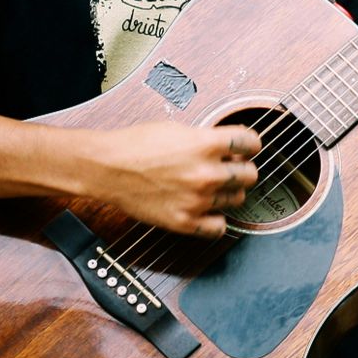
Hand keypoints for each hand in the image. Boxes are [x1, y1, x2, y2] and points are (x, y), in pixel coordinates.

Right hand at [82, 121, 262, 237]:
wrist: (104, 168)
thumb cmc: (136, 145)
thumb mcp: (180, 130)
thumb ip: (210, 139)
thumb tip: (235, 147)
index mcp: (207, 145)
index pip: (252, 143)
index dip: (250, 145)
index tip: (246, 148)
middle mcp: (207, 174)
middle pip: (250, 175)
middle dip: (241, 169)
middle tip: (228, 168)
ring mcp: (197, 200)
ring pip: (237, 199)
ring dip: (227, 193)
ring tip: (209, 186)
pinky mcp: (184, 222)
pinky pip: (219, 228)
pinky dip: (216, 220)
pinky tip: (207, 210)